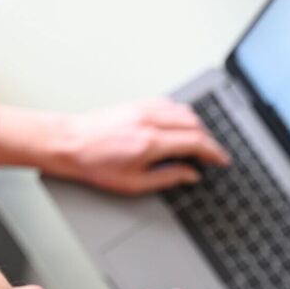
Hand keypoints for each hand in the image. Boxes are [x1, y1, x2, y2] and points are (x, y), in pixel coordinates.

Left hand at [0, 100, 228, 194]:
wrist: (68, 143)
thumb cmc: (94, 165)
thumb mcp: (134, 184)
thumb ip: (168, 178)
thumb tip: (190, 175)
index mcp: (150, 143)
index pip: (195, 142)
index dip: (214, 152)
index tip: (221, 160)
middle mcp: (149, 121)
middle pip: (194, 123)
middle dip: (208, 140)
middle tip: (211, 155)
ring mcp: (143, 109)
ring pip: (183, 110)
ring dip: (196, 126)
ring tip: (197, 143)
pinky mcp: (136, 104)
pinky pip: (169, 104)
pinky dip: (180, 115)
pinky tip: (179, 127)